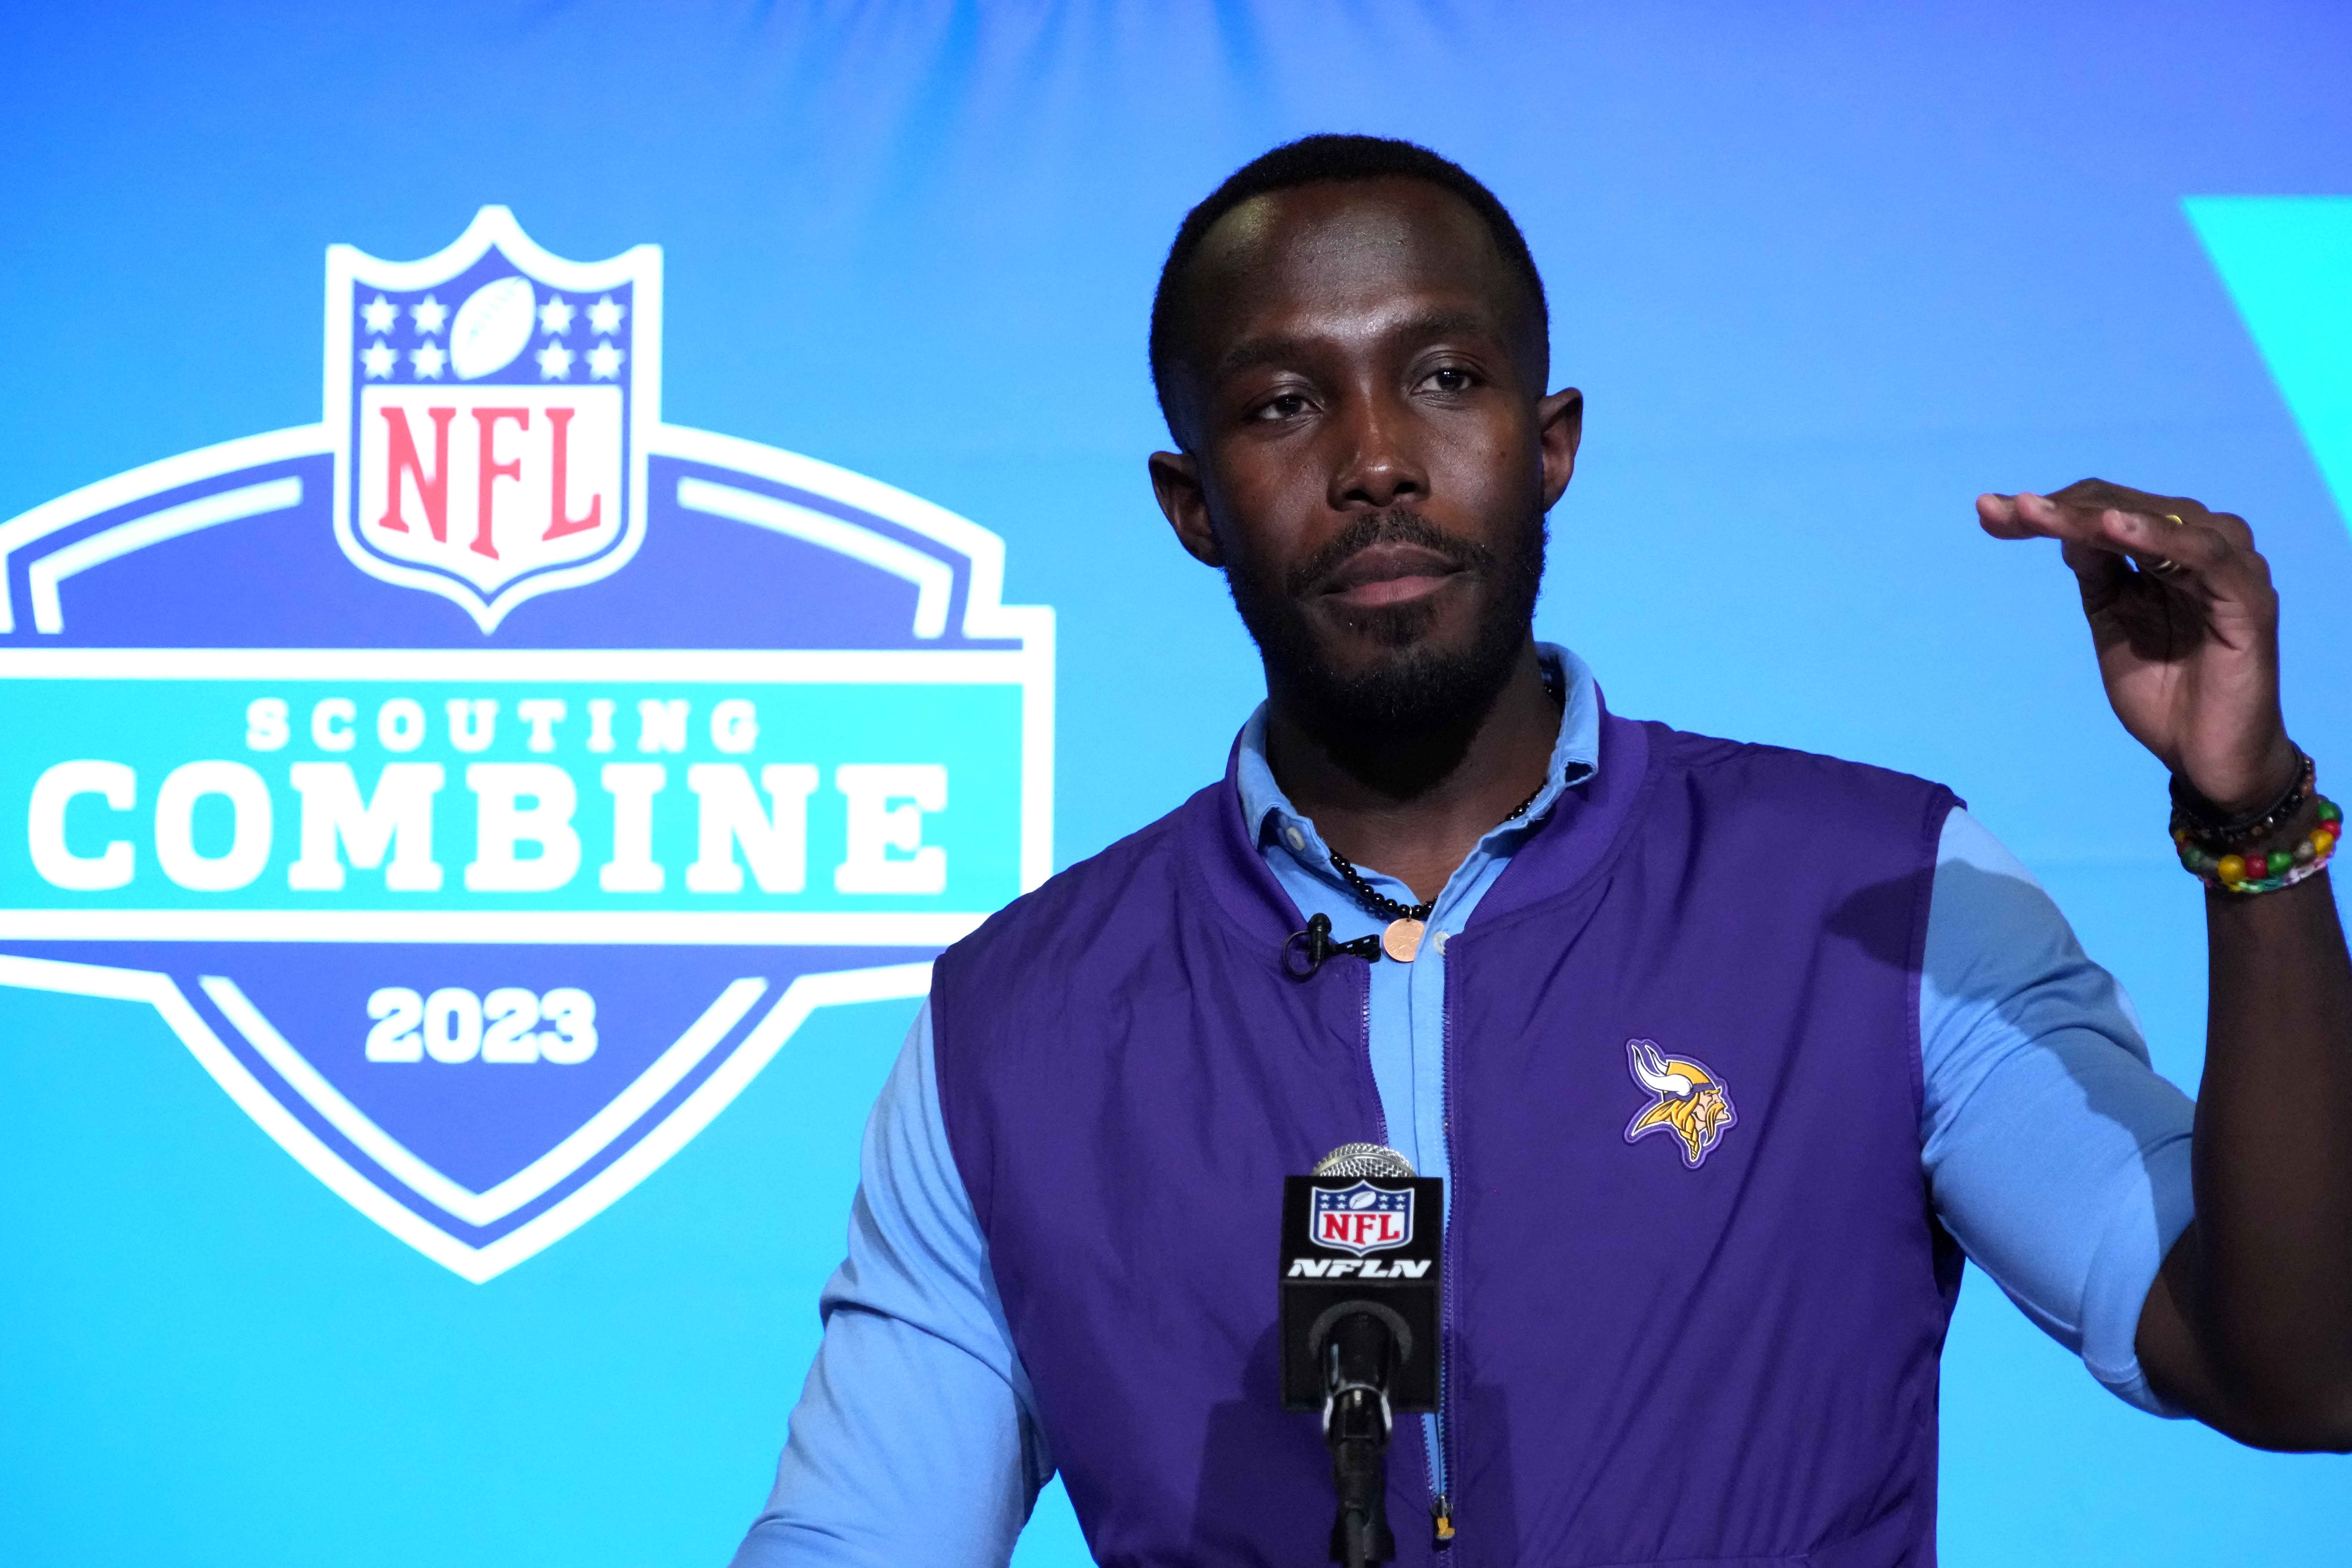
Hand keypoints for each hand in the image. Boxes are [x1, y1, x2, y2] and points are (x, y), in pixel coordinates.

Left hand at [1977, 478, 2296, 813]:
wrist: (2204, 755)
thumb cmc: (2162, 691)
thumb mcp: (2112, 623)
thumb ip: (2097, 574)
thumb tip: (2065, 529)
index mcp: (2169, 551)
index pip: (2104, 511)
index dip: (2047, 510)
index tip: (1988, 513)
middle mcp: (2203, 547)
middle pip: (2124, 508)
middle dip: (2059, 508)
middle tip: (2004, 508)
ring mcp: (2231, 568)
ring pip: (2158, 522)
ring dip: (2094, 515)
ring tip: (2040, 511)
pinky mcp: (2249, 599)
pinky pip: (2203, 556)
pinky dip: (2157, 537)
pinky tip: (2112, 528)